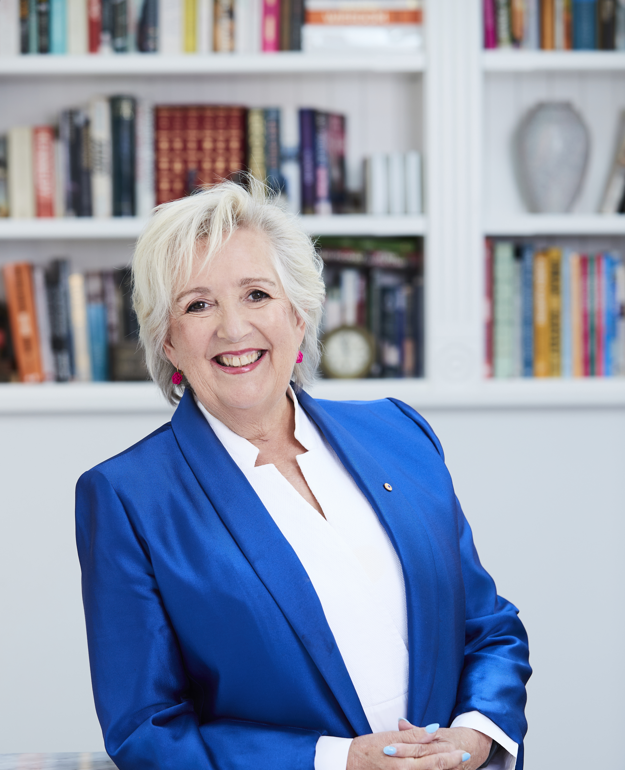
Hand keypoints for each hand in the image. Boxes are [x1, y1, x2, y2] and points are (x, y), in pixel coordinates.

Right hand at [346, 721, 473, 769]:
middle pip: (434, 769)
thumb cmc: (368, 747)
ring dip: (442, 769)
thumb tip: (434, 728)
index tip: (463, 751)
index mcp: (405, 762)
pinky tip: (436, 769)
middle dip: (451, 763)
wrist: (350, 763)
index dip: (449, 755)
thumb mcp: (390, 737)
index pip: (433, 758)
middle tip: (466, 757)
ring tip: (455, 764)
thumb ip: (413, 735)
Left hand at [381, 719, 492, 769]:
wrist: (474, 746)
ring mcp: (451, 767)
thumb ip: (417, 730)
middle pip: (423, 758)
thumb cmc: (451, 738)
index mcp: (441, 741)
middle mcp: (446, 753)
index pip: (419, 745)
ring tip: (398, 768)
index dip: (404, 747)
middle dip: (406, 757)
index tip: (388, 746)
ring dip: (415, 767)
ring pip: (431, 767)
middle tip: (389, 753)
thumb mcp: (436, 732)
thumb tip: (400, 722)